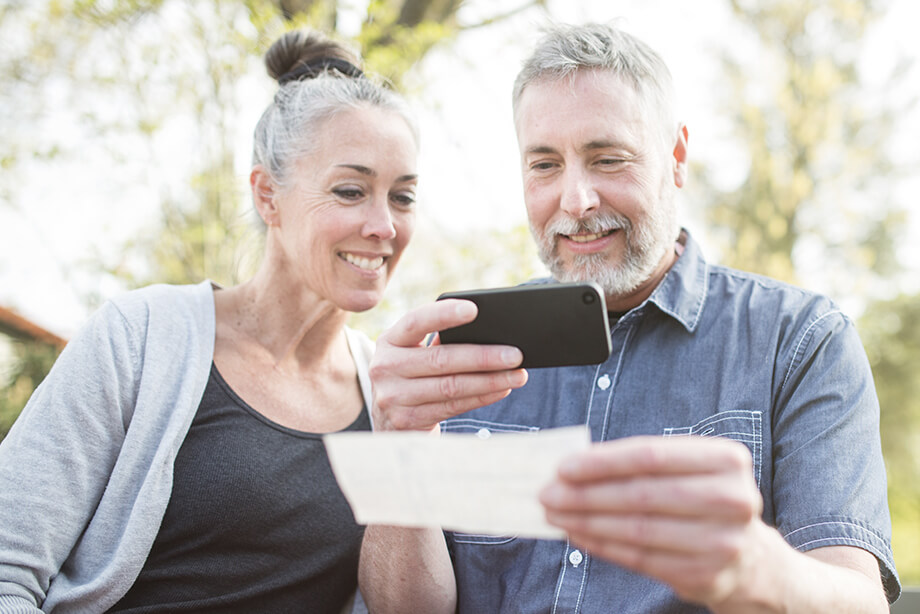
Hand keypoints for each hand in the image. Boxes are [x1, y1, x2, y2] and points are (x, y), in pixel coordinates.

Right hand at [369, 299, 527, 432]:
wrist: (390, 421)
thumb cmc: (413, 377)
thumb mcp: (414, 356)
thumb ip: (439, 343)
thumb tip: (489, 334)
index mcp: (390, 341)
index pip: (415, 321)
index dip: (443, 314)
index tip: (474, 309)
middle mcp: (385, 367)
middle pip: (440, 359)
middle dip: (483, 356)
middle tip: (515, 354)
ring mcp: (393, 397)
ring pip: (451, 386)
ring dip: (489, 380)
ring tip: (517, 375)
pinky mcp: (407, 421)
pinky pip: (452, 406)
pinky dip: (481, 397)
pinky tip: (501, 389)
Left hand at [540, 436, 765, 607]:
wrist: (750, 559)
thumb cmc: (702, 499)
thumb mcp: (686, 470)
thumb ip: (639, 464)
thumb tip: (573, 465)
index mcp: (727, 460)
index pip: (651, 455)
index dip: (603, 461)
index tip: (563, 466)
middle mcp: (732, 499)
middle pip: (642, 494)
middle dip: (587, 494)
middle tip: (548, 493)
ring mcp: (722, 542)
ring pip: (638, 529)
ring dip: (587, 521)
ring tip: (556, 514)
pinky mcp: (706, 575)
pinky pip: (640, 559)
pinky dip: (603, 545)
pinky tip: (578, 534)